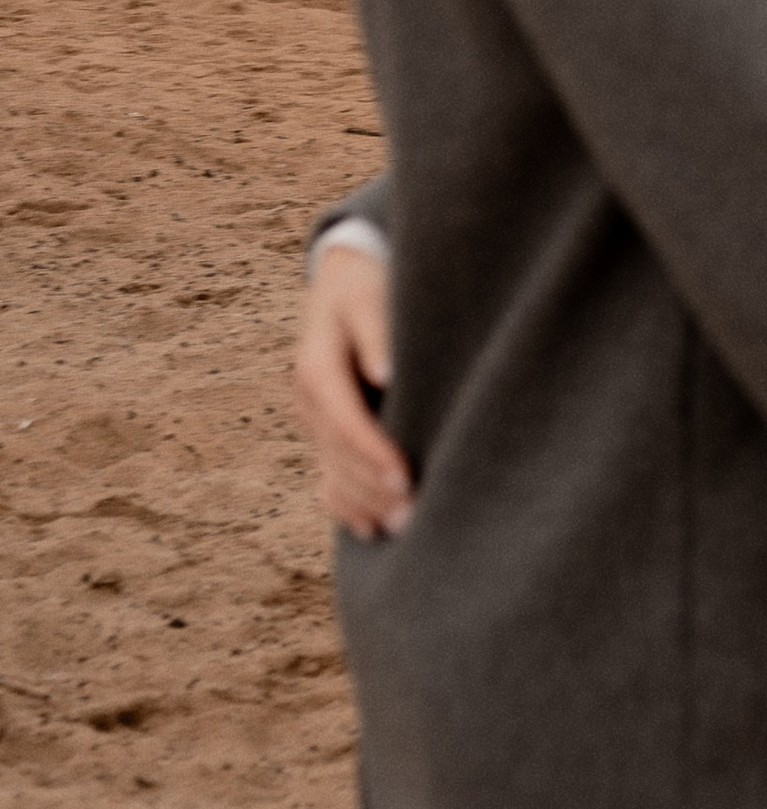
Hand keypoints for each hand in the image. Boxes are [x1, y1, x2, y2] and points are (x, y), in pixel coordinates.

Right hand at [292, 245, 414, 540]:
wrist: (344, 279)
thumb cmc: (366, 286)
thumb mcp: (369, 295)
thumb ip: (377, 330)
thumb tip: (386, 373)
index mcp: (317, 369)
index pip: (343, 421)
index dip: (372, 453)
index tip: (404, 478)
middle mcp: (309, 402)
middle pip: (337, 456)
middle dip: (373, 488)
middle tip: (414, 515)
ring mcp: (314, 420)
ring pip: (331, 473)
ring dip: (364, 504)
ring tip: (404, 527)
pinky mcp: (325, 431)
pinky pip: (326, 477)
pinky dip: (346, 505)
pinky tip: (372, 528)